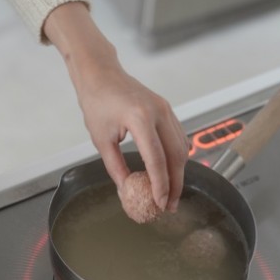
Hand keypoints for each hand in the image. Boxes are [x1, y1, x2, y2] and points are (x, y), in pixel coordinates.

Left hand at [44, 2, 188, 211]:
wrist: (101, 74)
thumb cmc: (97, 102)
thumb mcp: (101, 139)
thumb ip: (116, 167)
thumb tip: (126, 192)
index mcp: (140, 119)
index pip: (156, 160)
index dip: (160, 185)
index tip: (159, 204)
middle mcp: (159, 112)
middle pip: (176, 156)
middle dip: (175, 184)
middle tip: (169, 205)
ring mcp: (166, 109)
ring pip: (182, 147)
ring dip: (179, 173)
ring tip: (171, 194)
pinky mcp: (167, 109)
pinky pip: (179, 137)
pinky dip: (178, 157)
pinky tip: (172, 172)